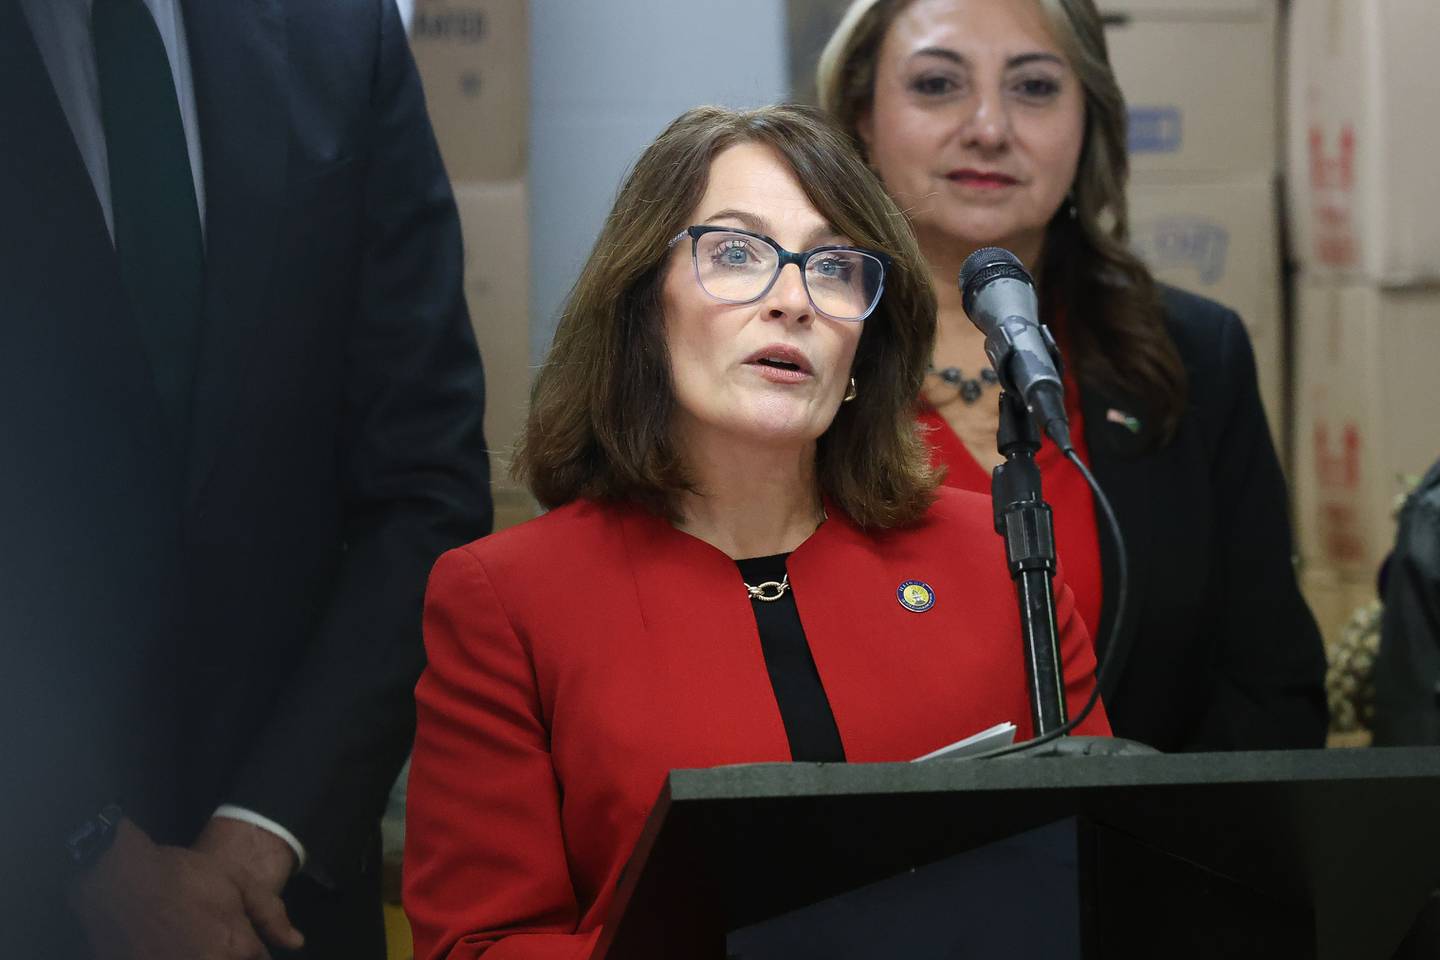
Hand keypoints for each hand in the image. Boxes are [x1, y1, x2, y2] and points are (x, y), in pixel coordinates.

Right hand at [70, 818, 303, 959]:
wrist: (120, 880)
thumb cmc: (183, 876)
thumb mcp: (236, 882)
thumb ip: (270, 914)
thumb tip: (296, 943)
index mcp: (236, 947)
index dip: (252, 950)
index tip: (238, 940)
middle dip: (230, 951)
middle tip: (210, 932)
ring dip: (208, 953)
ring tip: (192, 938)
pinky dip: (178, 955)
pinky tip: (173, 945)